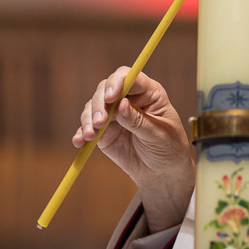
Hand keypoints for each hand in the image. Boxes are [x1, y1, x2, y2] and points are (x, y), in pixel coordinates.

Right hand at [75, 68, 193, 231]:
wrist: (162, 171)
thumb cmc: (169, 148)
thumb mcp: (158, 134)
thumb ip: (138, 120)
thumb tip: (120, 105)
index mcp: (149, 93)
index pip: (129, 78)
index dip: (118, 82)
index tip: (112, 98)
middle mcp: (129, 99)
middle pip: (106, 89)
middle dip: (100, 104)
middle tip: (100, 123)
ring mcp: (114, 114)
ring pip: (93, 106)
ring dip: (88, 119)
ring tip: (90, 135)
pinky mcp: (103, 130)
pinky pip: (87, 127)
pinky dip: (81, 133)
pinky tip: (79, 141)